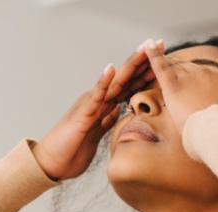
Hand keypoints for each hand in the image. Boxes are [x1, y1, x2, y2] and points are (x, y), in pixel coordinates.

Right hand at [32, 40, 164, 181]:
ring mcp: (90, 105)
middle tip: (159, 42)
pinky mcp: (82, 114)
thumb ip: (107, 120)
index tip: (164, 59)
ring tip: (143, 49)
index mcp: (104, 106)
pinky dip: (103, 82)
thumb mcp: (97, 133)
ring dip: (129, 65)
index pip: (129, 85)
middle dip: (142, 61)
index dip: (145, 72)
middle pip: (125, 77)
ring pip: (114, 82)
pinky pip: (95, 96)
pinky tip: (111, 69)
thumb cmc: (72, 149)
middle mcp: (98, 100)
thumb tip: (119, 111)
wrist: (53, 162)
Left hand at [141, 39, 217, 137]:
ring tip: (162, 86)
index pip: (207, 77)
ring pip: (176, 71)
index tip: (194, 98)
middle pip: (190, 73)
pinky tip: (146, 47)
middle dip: (182, 83)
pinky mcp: (174, 87)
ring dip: (166, 75)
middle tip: (172, 96)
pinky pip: (161, 67)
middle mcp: (209, 74)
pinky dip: (153, 56)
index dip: (199, 86)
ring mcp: (191, 78)